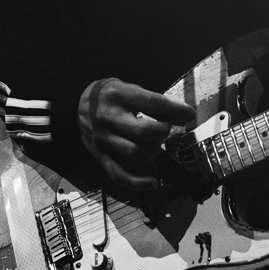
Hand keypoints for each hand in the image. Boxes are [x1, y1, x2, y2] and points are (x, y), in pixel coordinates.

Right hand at [77, 77, 196, 194]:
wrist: (79, 102)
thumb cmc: (110, 94)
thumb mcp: (129, 87)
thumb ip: (152, 101)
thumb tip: (182, 115)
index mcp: (117, 95)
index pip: (152, 103)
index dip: (175, 110)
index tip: (189, 114)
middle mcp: (107, 116)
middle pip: (143, 131)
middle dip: (163, 131)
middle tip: (167, 127)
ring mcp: (102, 137)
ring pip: (135, 152)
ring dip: (153, 149)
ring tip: (157, 142)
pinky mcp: (99, 154)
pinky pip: (118, 174)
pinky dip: (137, 182)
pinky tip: (153, 182)